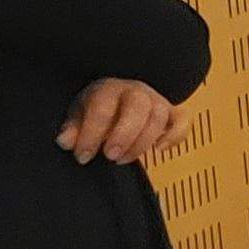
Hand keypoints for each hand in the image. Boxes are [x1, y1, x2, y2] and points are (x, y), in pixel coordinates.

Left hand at [61, 78, 181, 164]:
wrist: (117, 99)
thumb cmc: (97, 108)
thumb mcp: (78, 115)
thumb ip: (71, 129)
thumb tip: (66, 141)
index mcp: (108, 89)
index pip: (102, 108)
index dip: (92, 134)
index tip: (83, 156)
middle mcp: (135, 91)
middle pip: (138, 106)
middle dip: (124, 135)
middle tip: (110, 156)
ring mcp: (156, 101)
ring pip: (160, 116)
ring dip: (143, 142)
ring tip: (123, 159)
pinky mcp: (172, 113)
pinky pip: (183, 120)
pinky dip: (176, 135)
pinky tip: (160, 149)